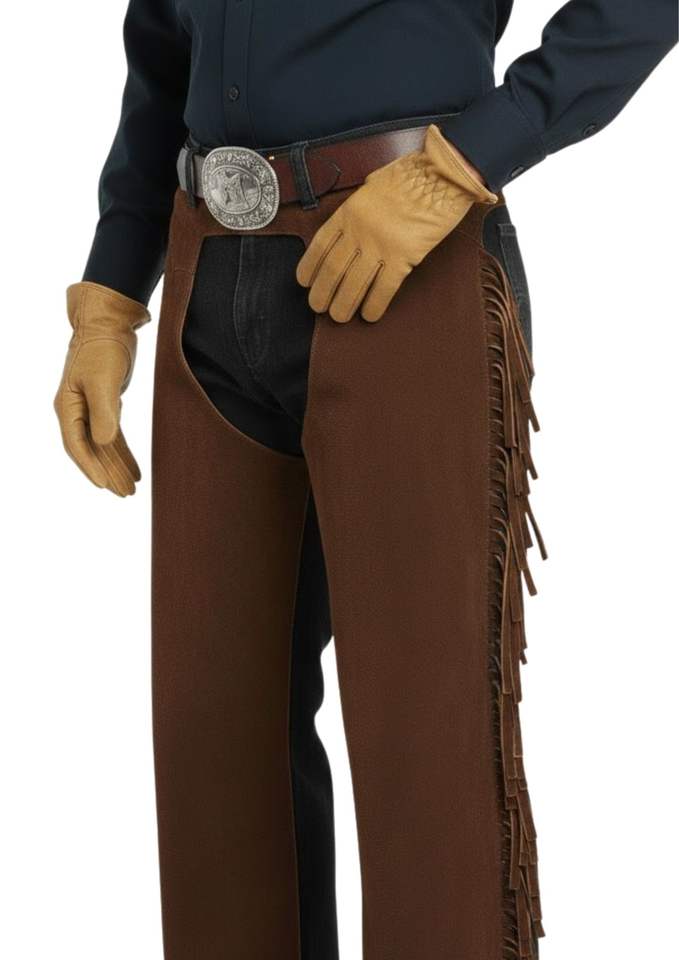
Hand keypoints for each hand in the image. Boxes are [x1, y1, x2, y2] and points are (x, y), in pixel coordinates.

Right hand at [54, 282, 148, 496]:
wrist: (109, 321)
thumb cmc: (103, 347)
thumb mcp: (104, 380)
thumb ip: (104, 412)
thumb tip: (104, 442)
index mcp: (68, 407)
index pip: (77, 445)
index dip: (90, 467)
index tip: (105, 486)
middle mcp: (76, 411)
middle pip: (91, 451)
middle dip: (108, 473)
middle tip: (126, 494)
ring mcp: (90, 409)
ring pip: (103, 445)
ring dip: (117, 466)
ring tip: (133, 488)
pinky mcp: (106, 404)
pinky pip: (113, 435)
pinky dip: (123, 451)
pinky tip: (134, 467)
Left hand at [297, 124, 496, 322]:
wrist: (443, 174)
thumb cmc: (412, 176)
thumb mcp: (374, 184)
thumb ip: (360, 206)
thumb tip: (354, 222)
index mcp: (349, 211)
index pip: (320, 245)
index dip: (309, 268)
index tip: (305, 282)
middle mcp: (359, 230)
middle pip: (332, 269)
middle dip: (322, 293)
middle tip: (319, 307)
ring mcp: (380, 245)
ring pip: (353, 284)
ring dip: (343, 304)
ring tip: (339, 317)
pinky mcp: (404, 257)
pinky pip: (384, 288)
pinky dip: (374, 304)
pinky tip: (369, 315)